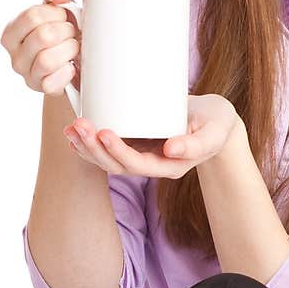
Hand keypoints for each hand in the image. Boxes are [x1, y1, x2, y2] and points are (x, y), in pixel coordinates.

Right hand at [0, 0, 81, 94]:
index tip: (64, 16)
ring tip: (74, 47)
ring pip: (48, 59)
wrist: (74, 65)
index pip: (32, 15)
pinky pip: (54, 80)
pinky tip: (72, 65)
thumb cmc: (62, 33)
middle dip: (65, 31)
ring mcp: (27, 75)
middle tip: (71, 32)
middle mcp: (14, 56)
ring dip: (69, 49)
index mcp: (11, 33)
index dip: (56, 13)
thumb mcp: (56, 8)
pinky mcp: (42, 90)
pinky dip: (68, 71)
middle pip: (43, 36)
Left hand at [64, 94, 240, 178]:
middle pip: (116, 165)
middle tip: (80, 125)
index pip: (138, 164)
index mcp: (170, 166)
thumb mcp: (215, 131)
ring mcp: (141, 155)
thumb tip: (171, 150)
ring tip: (71, 128)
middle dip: (95, 147)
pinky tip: (75, 132)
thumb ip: (197, 143)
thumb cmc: (217, 124)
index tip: (105, 131)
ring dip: (86, 146)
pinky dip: (90, 142)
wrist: (214, 121)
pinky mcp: (135, 143)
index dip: (119, 151)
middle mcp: (152, 165)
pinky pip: (108, 149)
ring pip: (107, 159)